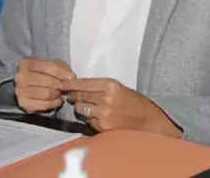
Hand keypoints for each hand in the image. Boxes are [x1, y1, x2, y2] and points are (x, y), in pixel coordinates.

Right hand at [13, 57, 74, 113]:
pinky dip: (54, 103)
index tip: (71, 77)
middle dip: (60, 84)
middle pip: (46, 81)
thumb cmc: (42, 73)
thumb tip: (70, 78)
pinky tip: (57, 100)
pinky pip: (44, 105)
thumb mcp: (52, 65)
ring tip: (60, 92)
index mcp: (25, 63)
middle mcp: (20, 77)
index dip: (60, 72)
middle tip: (66, 87)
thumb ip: (62, 68)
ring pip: (46, 94)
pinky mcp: (23, 104)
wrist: (29, 85)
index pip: (46, 66)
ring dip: (57, 94)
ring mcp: (20, 91)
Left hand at [62, 78, 181, 136]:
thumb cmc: (133, 101)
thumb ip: (100, 87)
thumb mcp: (118, 87)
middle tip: (70, 95)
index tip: (62, 84)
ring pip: (80, 109)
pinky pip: (88, 120)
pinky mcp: (102, 127)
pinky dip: (89, 118)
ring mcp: (103, 114)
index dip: (70, 84)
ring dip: (80, 107)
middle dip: (73, 95)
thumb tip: (79, 87)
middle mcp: (105, 99)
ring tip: (86, 106)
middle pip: (79, 96)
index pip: (83, 83)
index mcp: (110, 85)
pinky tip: (97, 116)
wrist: (147, 120)